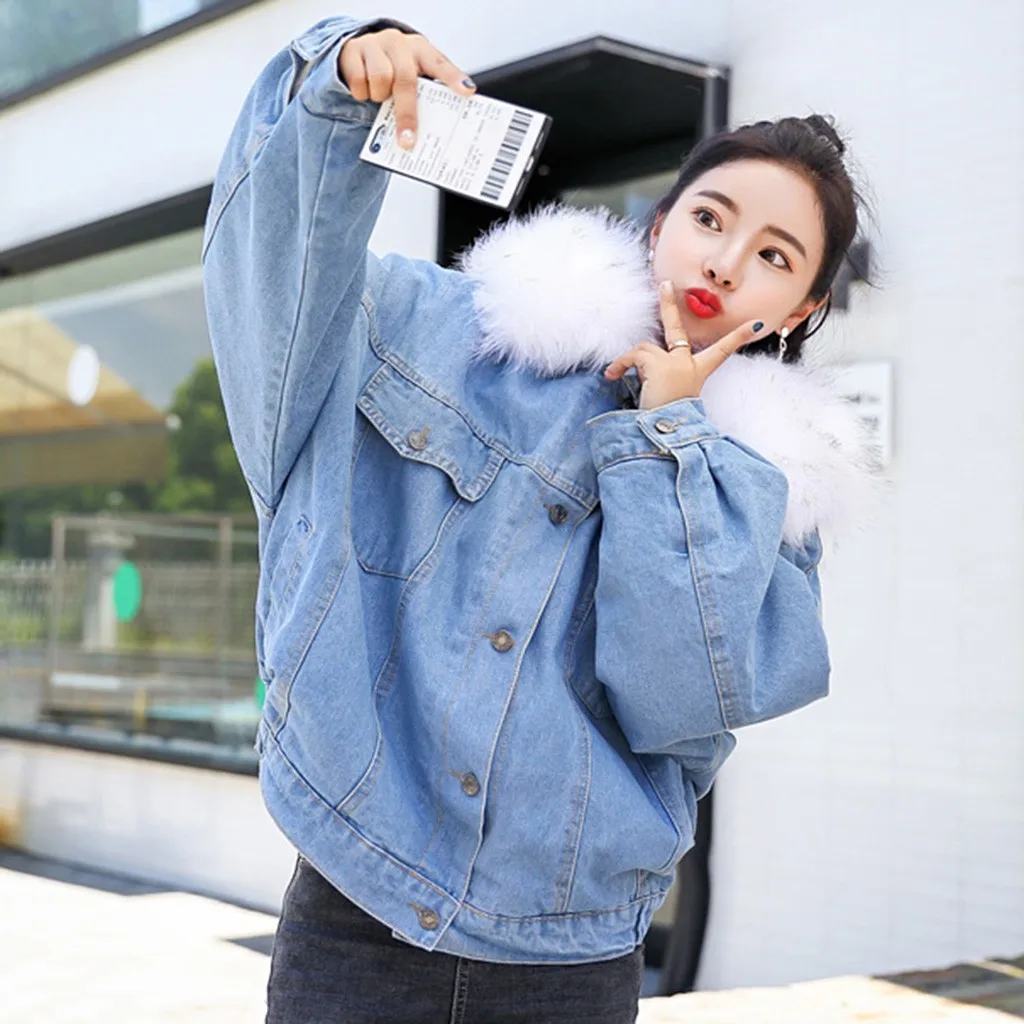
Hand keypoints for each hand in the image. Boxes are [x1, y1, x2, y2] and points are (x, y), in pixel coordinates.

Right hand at [339, 27, 475, 148]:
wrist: (357, 52)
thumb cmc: (392, 71)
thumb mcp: (411, 78)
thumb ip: (422, 96)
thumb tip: (432, 134)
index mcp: (421, 50)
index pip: (440, 64)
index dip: (453, 78)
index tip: (467, 92)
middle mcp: (400, 43)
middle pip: (406, 80)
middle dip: (407, 115)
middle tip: (407, 140)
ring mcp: (375, 44)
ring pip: (380, 79)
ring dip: (380, 97)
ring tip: (381, 98)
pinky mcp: (353, 50)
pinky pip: (359, 81)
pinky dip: (361, 93)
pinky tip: (364, 90)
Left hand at [604, 281, 764, 408]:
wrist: (665, 433)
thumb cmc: (666, 420)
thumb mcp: (669, 397)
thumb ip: (661, 378)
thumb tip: (636, 370)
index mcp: (697, 372)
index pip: (722, 351)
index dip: (738, 337)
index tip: (755, 325)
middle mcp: (689, 365)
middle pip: (678, 329)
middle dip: (670, 304)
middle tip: (665, 284)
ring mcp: (677, 363)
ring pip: (645, 348)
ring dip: (628, 360)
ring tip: (615, 374)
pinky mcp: (662, 365)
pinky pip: (635, 355)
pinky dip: (620, 364)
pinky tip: (613, 375)